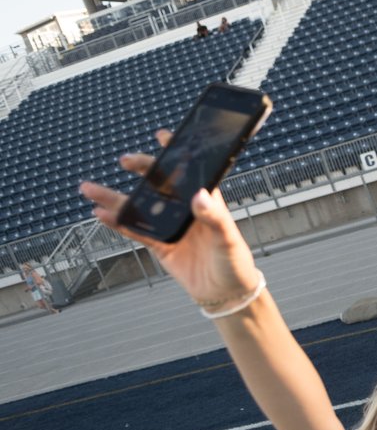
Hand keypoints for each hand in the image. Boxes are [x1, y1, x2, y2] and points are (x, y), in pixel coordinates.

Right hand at [79, 130, 259, 305]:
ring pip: (139, 207)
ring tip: (89, 188)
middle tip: (125, 160)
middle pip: (159, 184)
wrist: (226, 294)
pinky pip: (136, 231)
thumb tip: (200, 196)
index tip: (162, 135)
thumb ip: (214, 218)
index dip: (177, 153)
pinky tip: (101, 214)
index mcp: (207, 203)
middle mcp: (186, 211)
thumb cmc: (235, 263)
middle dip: (142, 170)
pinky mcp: (161, 246)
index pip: (191, 172)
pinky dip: (119, 223)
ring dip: (115, 198)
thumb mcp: (228, 239)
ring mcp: (171, 227)